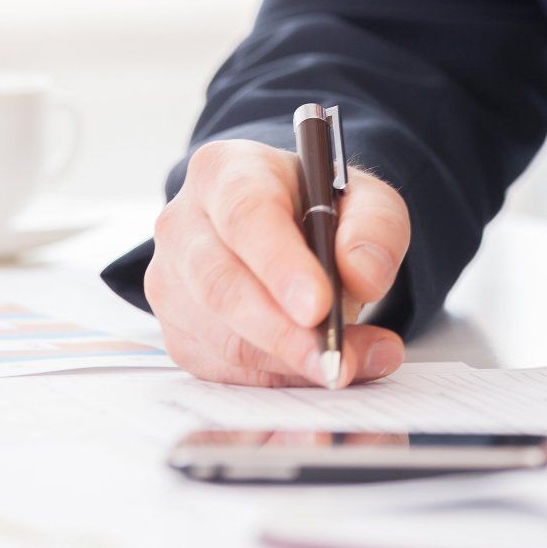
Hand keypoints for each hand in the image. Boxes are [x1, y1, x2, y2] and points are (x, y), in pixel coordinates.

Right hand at [144, 138, 410, 387]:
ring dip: (288, 361)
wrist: (289, 228)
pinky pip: (223, 368)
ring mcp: (172, 281)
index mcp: (225, 170)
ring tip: (348, 362)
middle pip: (220, 284)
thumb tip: (362, 275)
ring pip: (221, 336)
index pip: (244, 213)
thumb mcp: (366, 200)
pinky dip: (275, 377)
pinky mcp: (179, 331)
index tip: (318, 305)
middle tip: (334, 358)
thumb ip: (375, 229)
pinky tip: (315, 367)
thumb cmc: (320, 208)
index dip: (280, 263)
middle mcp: (183, 223)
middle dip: (282, 331)